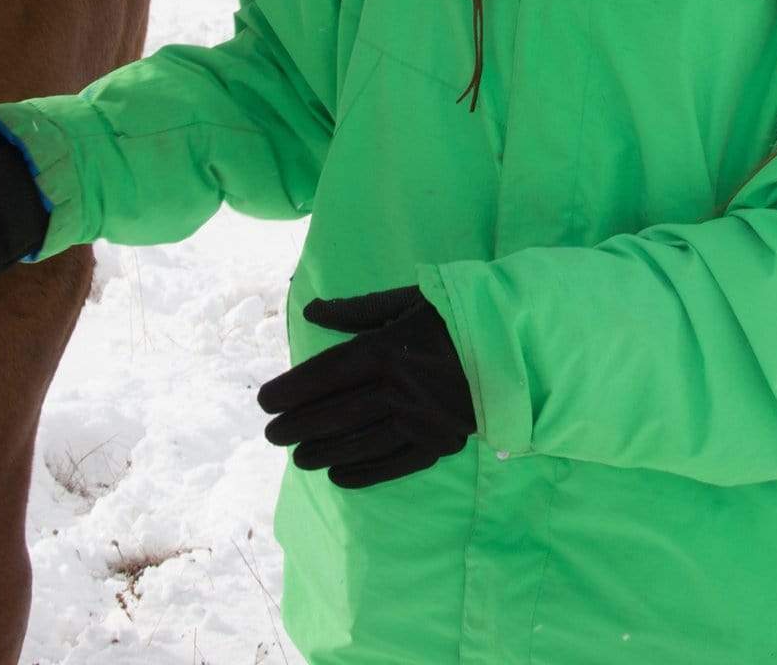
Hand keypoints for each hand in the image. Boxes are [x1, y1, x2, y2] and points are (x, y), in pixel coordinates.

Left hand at [257, 284, 476, 488]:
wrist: (511, 345)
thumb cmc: (450, 316)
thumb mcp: (403, 300)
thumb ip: (355, 310)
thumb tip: (310, 312)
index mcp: (385, 350)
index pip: (325, 375)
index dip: (290, 391)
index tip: (265, 402)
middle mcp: (397, 390)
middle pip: (335, 413)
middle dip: (297, 426)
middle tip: (272, 434)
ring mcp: (418, 421)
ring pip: (358, 443)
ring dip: (322, 451)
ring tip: (298, 458)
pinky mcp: (438, 443)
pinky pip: (392, 465)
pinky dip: (362, 472)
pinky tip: (337, 475)